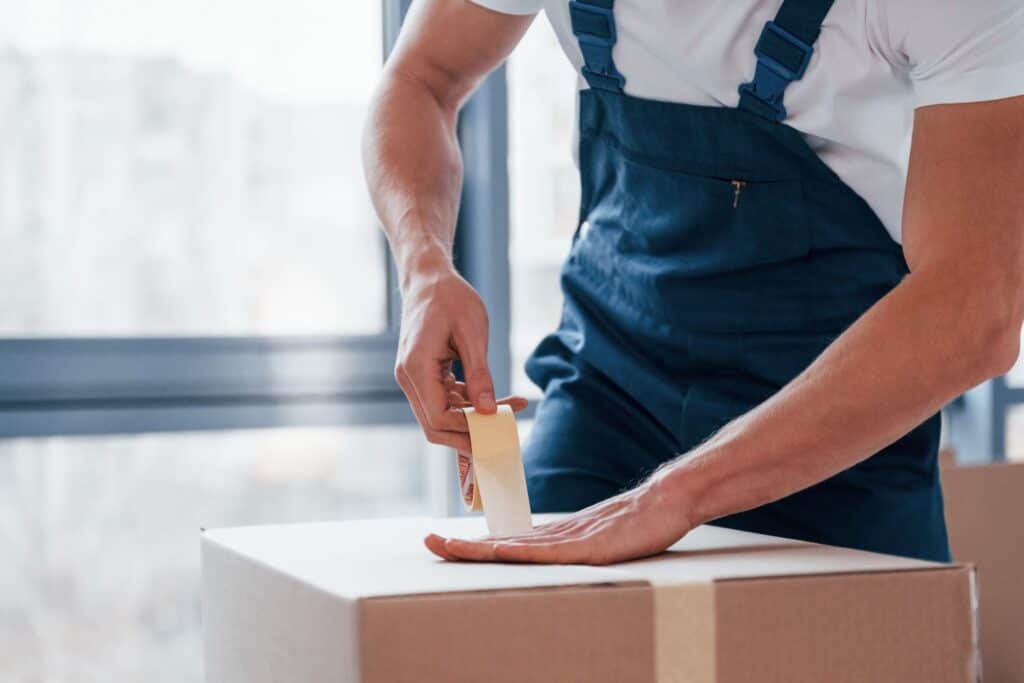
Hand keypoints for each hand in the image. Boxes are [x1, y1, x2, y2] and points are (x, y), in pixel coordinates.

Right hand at [395, 259, 526, 452]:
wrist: (429, 279)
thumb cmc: (451, 298)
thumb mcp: (472, 334)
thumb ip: (480, 374)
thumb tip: (488, 411)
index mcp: (417, 367)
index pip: (438, 417)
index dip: (466, 429)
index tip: (497, 428)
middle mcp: (409, 377)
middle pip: (435, 424)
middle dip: (469, 432)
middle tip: (504, 432)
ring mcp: (413, 377)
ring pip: (442, 414)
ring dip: (474, 417)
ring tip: (512, 408)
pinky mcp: (423, 374)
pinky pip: (444, 399)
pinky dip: (468, 403)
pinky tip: (496, 398)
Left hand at [424, 476, 692, 564]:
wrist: (666, 501)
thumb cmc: (637, 522)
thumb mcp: (599, 540)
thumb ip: (576, 547)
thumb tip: (554, 557)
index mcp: (556, 535)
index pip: (506, 541)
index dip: (473, 543)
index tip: (444, 541)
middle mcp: (556, 535)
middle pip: (501, 541)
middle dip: (463, 543)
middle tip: (428, 540)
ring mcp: (571, 539)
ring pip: (515, 546)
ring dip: (478, 547)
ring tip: (446, 545)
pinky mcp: (589, 546)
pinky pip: (548, 552)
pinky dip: (519, 553)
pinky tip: (498, 553)